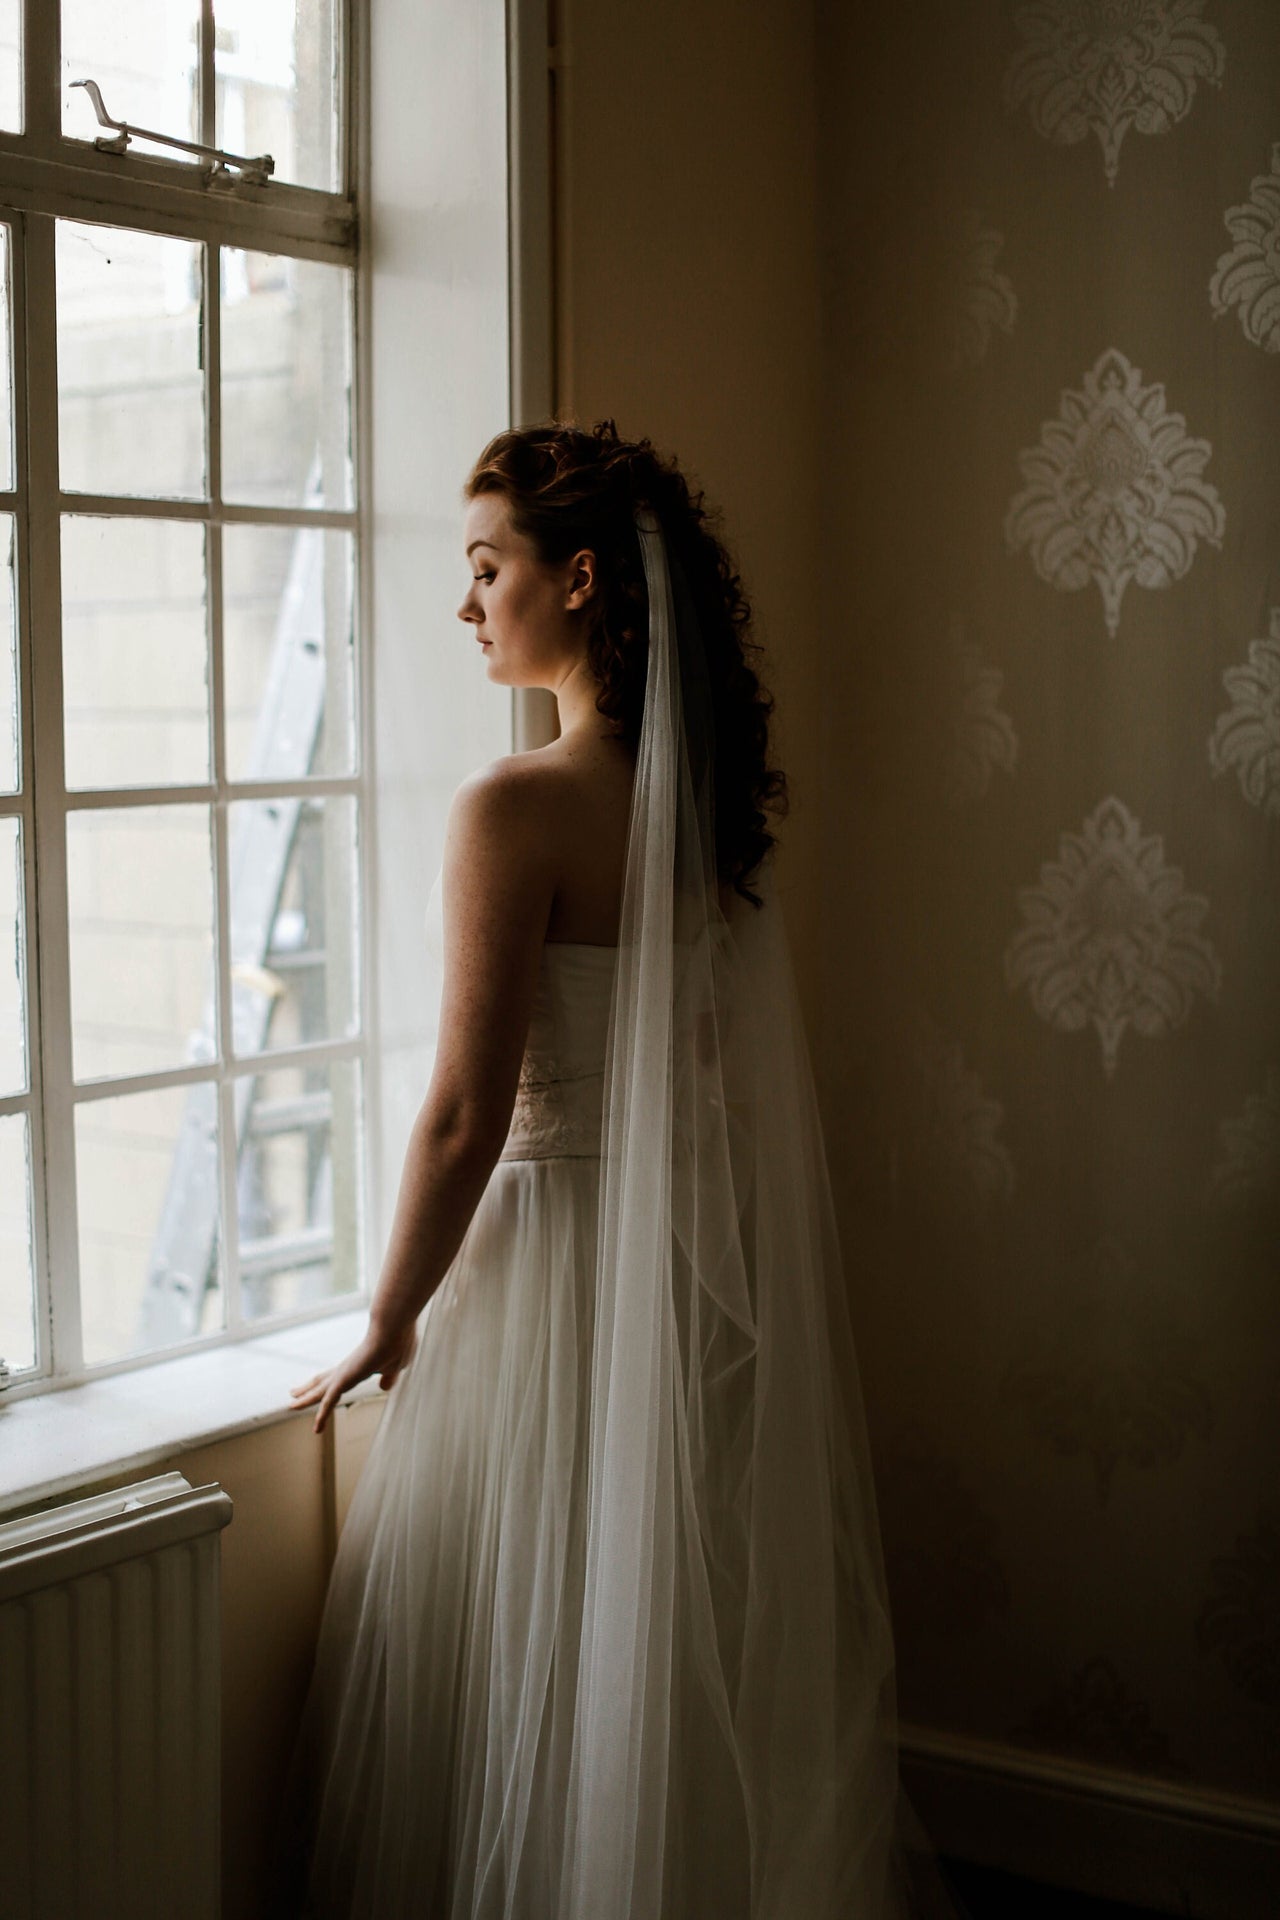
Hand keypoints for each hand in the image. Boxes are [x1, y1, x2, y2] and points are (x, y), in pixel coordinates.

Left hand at [289, 1316, 418, 1434]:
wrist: (394, 1330)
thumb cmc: (398, 1343)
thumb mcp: (396, 1366)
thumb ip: (388, 1377)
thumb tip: (384, 1386)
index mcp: (358, 1365)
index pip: (337, 1376)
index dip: (327, 1381)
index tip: (318, 1385)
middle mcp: (347, 1368)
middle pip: (322, 1381)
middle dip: (308, 1388)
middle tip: (293, 1393)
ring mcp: (344, 1373)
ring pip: (320, 1391)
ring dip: (306, 1399)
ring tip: (291, 1405)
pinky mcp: (345, 1379)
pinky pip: (329, 1402)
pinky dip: (322, 1415)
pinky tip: (317, 1428)